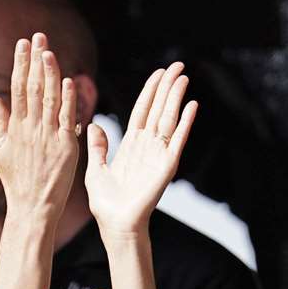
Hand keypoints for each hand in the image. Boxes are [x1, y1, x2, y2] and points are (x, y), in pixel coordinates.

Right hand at [0, 33, 78, 224]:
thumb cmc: (15, 179)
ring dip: (50, 73)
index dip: (20, 65)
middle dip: (35, 60)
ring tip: (49, 51)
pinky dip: (68, 100)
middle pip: (33, 88)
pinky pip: (66, 119)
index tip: (22, 44)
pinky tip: (68, 81)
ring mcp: (48, 137)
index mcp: (14, 127)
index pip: (17, 88)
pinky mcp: (65, 147)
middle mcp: (30, 129)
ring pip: (50, 99)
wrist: (32, 206)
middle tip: (38, 36)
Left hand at [84, 62, 196, 238]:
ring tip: (183, 77)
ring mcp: (158, 155)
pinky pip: (177, 140)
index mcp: (131, 145)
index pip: (142, 110)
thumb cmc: (106, 202)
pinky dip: (185, 123)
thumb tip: (94, 124)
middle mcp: (147, 146)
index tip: (158, 73)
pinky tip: (192, 105)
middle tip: (178, 64)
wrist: (116, 224)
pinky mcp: (166, 166)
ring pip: (169, 119)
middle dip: (167, 87)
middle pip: (159, 109)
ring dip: (177, 98)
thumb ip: (98, 146)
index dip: (150, 91)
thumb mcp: (96, 168)